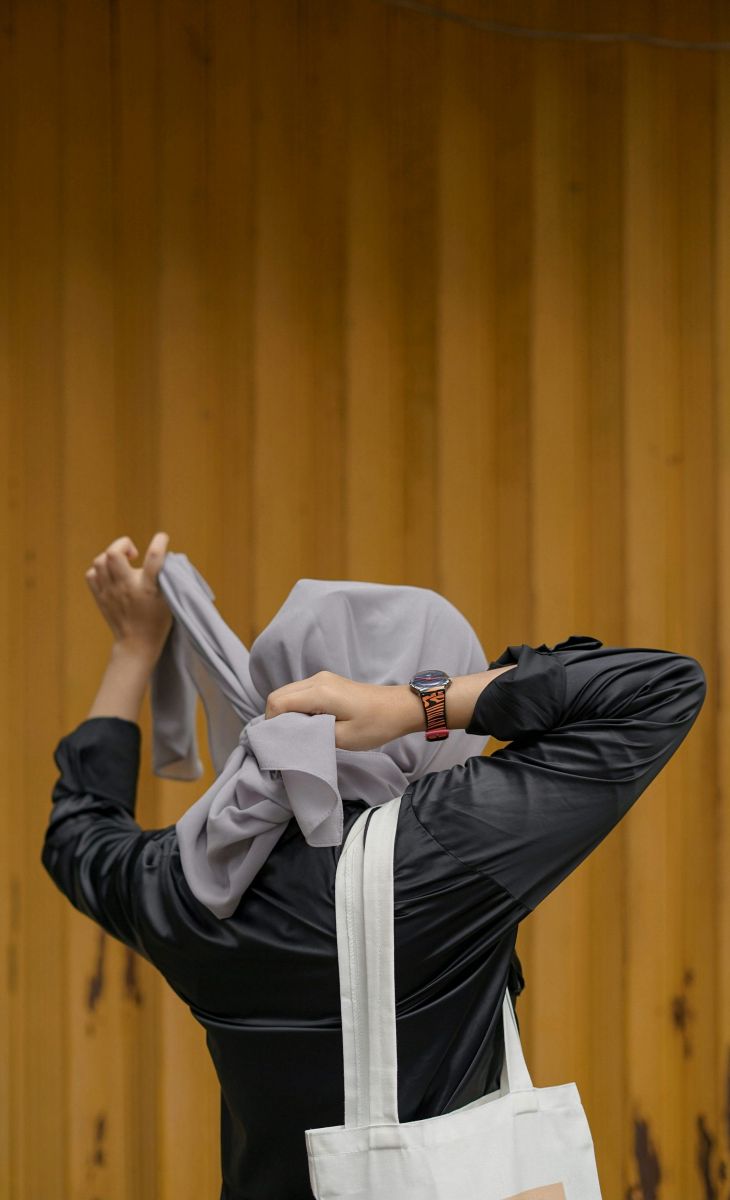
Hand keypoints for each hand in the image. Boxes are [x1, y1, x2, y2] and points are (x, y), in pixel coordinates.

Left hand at [85, 532, 172, 659]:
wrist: (136, 644)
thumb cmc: (156, 621)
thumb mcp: (168, 600)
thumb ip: (165, 578)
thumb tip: (164, 556)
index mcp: (147, 588)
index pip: (154, 558)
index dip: (159, 543)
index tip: (162, 538)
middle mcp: (126, 588)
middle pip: (114, 553)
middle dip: (123, 545)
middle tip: (133, 554)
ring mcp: (110, 592)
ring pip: (100, 561)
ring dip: (111, 556)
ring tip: (121, 564)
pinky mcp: (100, 597)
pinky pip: (91, 574)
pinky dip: (99, 570)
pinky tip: (110, 575)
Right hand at [264, 671, 418, 750]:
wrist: (401, 707)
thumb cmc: (376, 724)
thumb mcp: (343, 738)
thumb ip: (313, 735)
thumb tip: (291, 735)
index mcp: (319, 692)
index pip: (277, 702)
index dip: (272, 723)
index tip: (279, 742)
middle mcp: (317, 680)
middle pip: (279, 695)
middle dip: (275, 718)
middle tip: (285, 741)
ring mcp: (323, 679)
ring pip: (289, 693)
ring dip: (286, 713)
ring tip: (297, 735)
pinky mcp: (328, 682)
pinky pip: (301, 693)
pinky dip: (296, 708)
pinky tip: (307, 725)